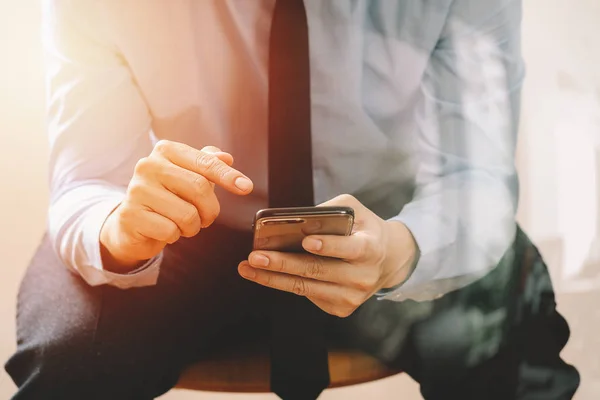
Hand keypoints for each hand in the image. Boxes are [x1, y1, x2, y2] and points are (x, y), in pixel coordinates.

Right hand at [100, 140, 252, 271]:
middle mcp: (148, 165)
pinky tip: (166, 230)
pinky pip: (170, 231)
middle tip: (206, 217)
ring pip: (187, 214)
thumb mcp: (188, 176)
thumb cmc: (166, 197)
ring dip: (193, 226)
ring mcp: (136, 190)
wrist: (132, 223)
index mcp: (166, 151)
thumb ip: (207, 164)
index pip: (205, 162)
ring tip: (183, 223)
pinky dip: (175, 236)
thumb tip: (226, 156)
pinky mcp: (130, 215)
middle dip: (210, 210)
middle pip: (199, 188)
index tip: (246, 187)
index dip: (228, 175)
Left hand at [238, 194, 416, 316]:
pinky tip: (264, 275)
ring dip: (273, 278)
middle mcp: (363, 277)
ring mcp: (352, 296)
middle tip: (256, 256)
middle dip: (284, 263)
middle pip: (319, 271)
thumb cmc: (364, 230)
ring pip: (306, 288)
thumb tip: (297, 221)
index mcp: (372, 249)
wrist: (388, 260)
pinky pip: (306, 294)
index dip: (330, 246)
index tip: (306, 241)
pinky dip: (283, 284)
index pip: (351, 249)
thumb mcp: (356, 212)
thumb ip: (331, 211)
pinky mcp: (341, 308)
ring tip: (248, 267)